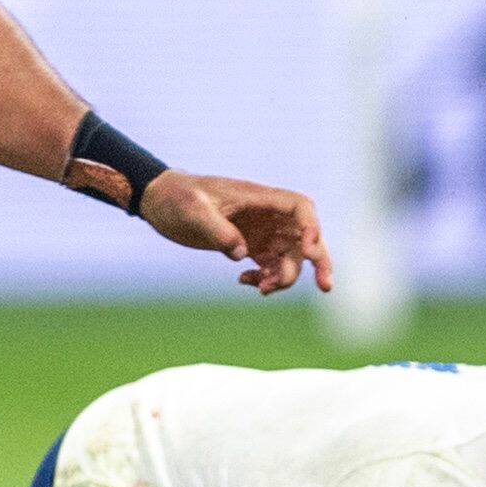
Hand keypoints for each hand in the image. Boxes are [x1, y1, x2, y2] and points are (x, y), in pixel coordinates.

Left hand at [141, 171, 335, 293]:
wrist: (160, 202)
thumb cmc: (177, 198)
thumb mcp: (193, 211)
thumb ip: (218, 230)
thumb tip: (242, 253)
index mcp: (259, 198)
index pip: (300, 207)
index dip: (311, 227)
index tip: (308, 249)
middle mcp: (267, 215)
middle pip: (306, 236)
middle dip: (319, 261)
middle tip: (325, 286)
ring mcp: (261, 231)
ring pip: (290, 257)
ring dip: (284, 277)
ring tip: (261, 289)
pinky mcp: (249, 246)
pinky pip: (270, 266)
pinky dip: (265, 279)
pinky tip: (243, 281)